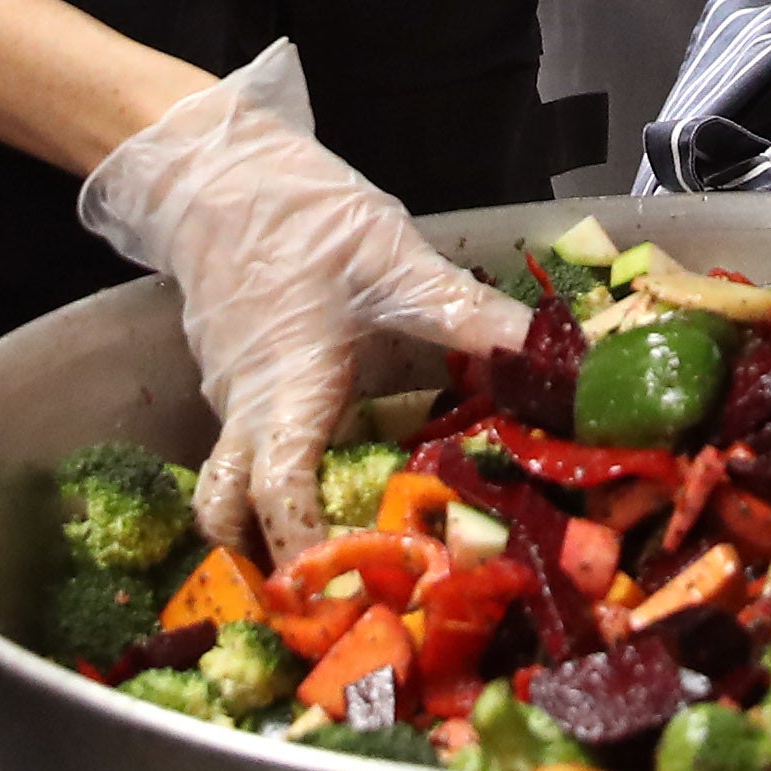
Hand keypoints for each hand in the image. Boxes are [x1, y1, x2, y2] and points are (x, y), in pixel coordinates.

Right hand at [77, 40, 531, 562]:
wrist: (214, 165)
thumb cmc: (299, 214)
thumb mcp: (396, 262)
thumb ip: (472, 319)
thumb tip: (557, 361)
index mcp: (285, 394)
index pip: (277, 498)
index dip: (307, 552)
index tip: (349, 592)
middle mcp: (249, 411)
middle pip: (229, 519)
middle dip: (264, 571)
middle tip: (329, 605)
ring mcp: (234, 398)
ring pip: (235, 487)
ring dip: (273, 529)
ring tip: (344, 559)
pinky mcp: (237, 377)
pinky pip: (247, 448)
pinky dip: (279, 480)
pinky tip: (339, 477)